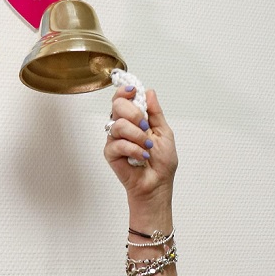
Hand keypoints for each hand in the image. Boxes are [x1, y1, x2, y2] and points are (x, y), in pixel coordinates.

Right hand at [104, 87, 177, 206]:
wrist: (157, 184)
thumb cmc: (161, 162)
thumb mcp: (164, 132)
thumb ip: (155, 112)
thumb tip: (149, 92)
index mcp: (134, 119)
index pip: (123, 97)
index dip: (125, 91)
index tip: (134, 92)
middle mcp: (122, 126)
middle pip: (117, 105)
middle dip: (134, 114)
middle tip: (145, 126)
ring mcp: (114, 139)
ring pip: (119, 124)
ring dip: (138, 136)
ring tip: (147, 147)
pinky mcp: (110, 153)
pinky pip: (118, 143)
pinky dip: (134, 150)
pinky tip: (141, 156)